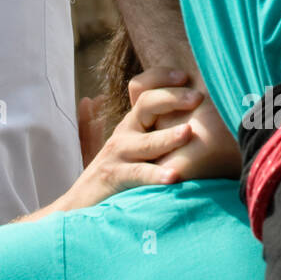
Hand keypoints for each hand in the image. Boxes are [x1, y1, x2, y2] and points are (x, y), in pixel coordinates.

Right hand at [58, 70, 200, 210]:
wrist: (82, 203)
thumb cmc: (117, 176)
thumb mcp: (136, 147)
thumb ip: (156, 133)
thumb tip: (183, 119)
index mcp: (133, 123)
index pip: (144, 88)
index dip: (162, 77)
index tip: (185, 76)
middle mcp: (125, 133)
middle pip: (146, 104)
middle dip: (173, 98)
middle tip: (198, 98)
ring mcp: (118, 155)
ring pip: (146, 142)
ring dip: (168, 137)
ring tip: (189, 133)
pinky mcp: (114, 178)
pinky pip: (138, 174)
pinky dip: (156, 175)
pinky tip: (174, 177)